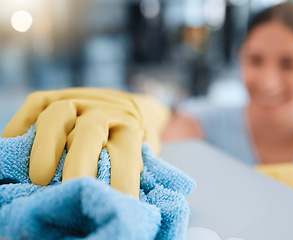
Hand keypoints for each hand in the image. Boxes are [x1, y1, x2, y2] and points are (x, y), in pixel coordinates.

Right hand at [2, 88, 170, 197]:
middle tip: (71, 187)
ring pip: (60, 113)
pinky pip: (38, 103)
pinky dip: (22, 123)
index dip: (122, 180)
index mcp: (132, 129)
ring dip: (47, 143)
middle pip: (90, 130)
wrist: (137, 107)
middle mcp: (107, 110)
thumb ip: (127, 168)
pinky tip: (13, 143)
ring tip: (39, 176)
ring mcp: (83, 99)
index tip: (117, 201)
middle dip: (79, 161)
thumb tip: (113, 196)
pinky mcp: (60, 94)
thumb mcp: (143, 153)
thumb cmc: (136, 139)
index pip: (127, 153)